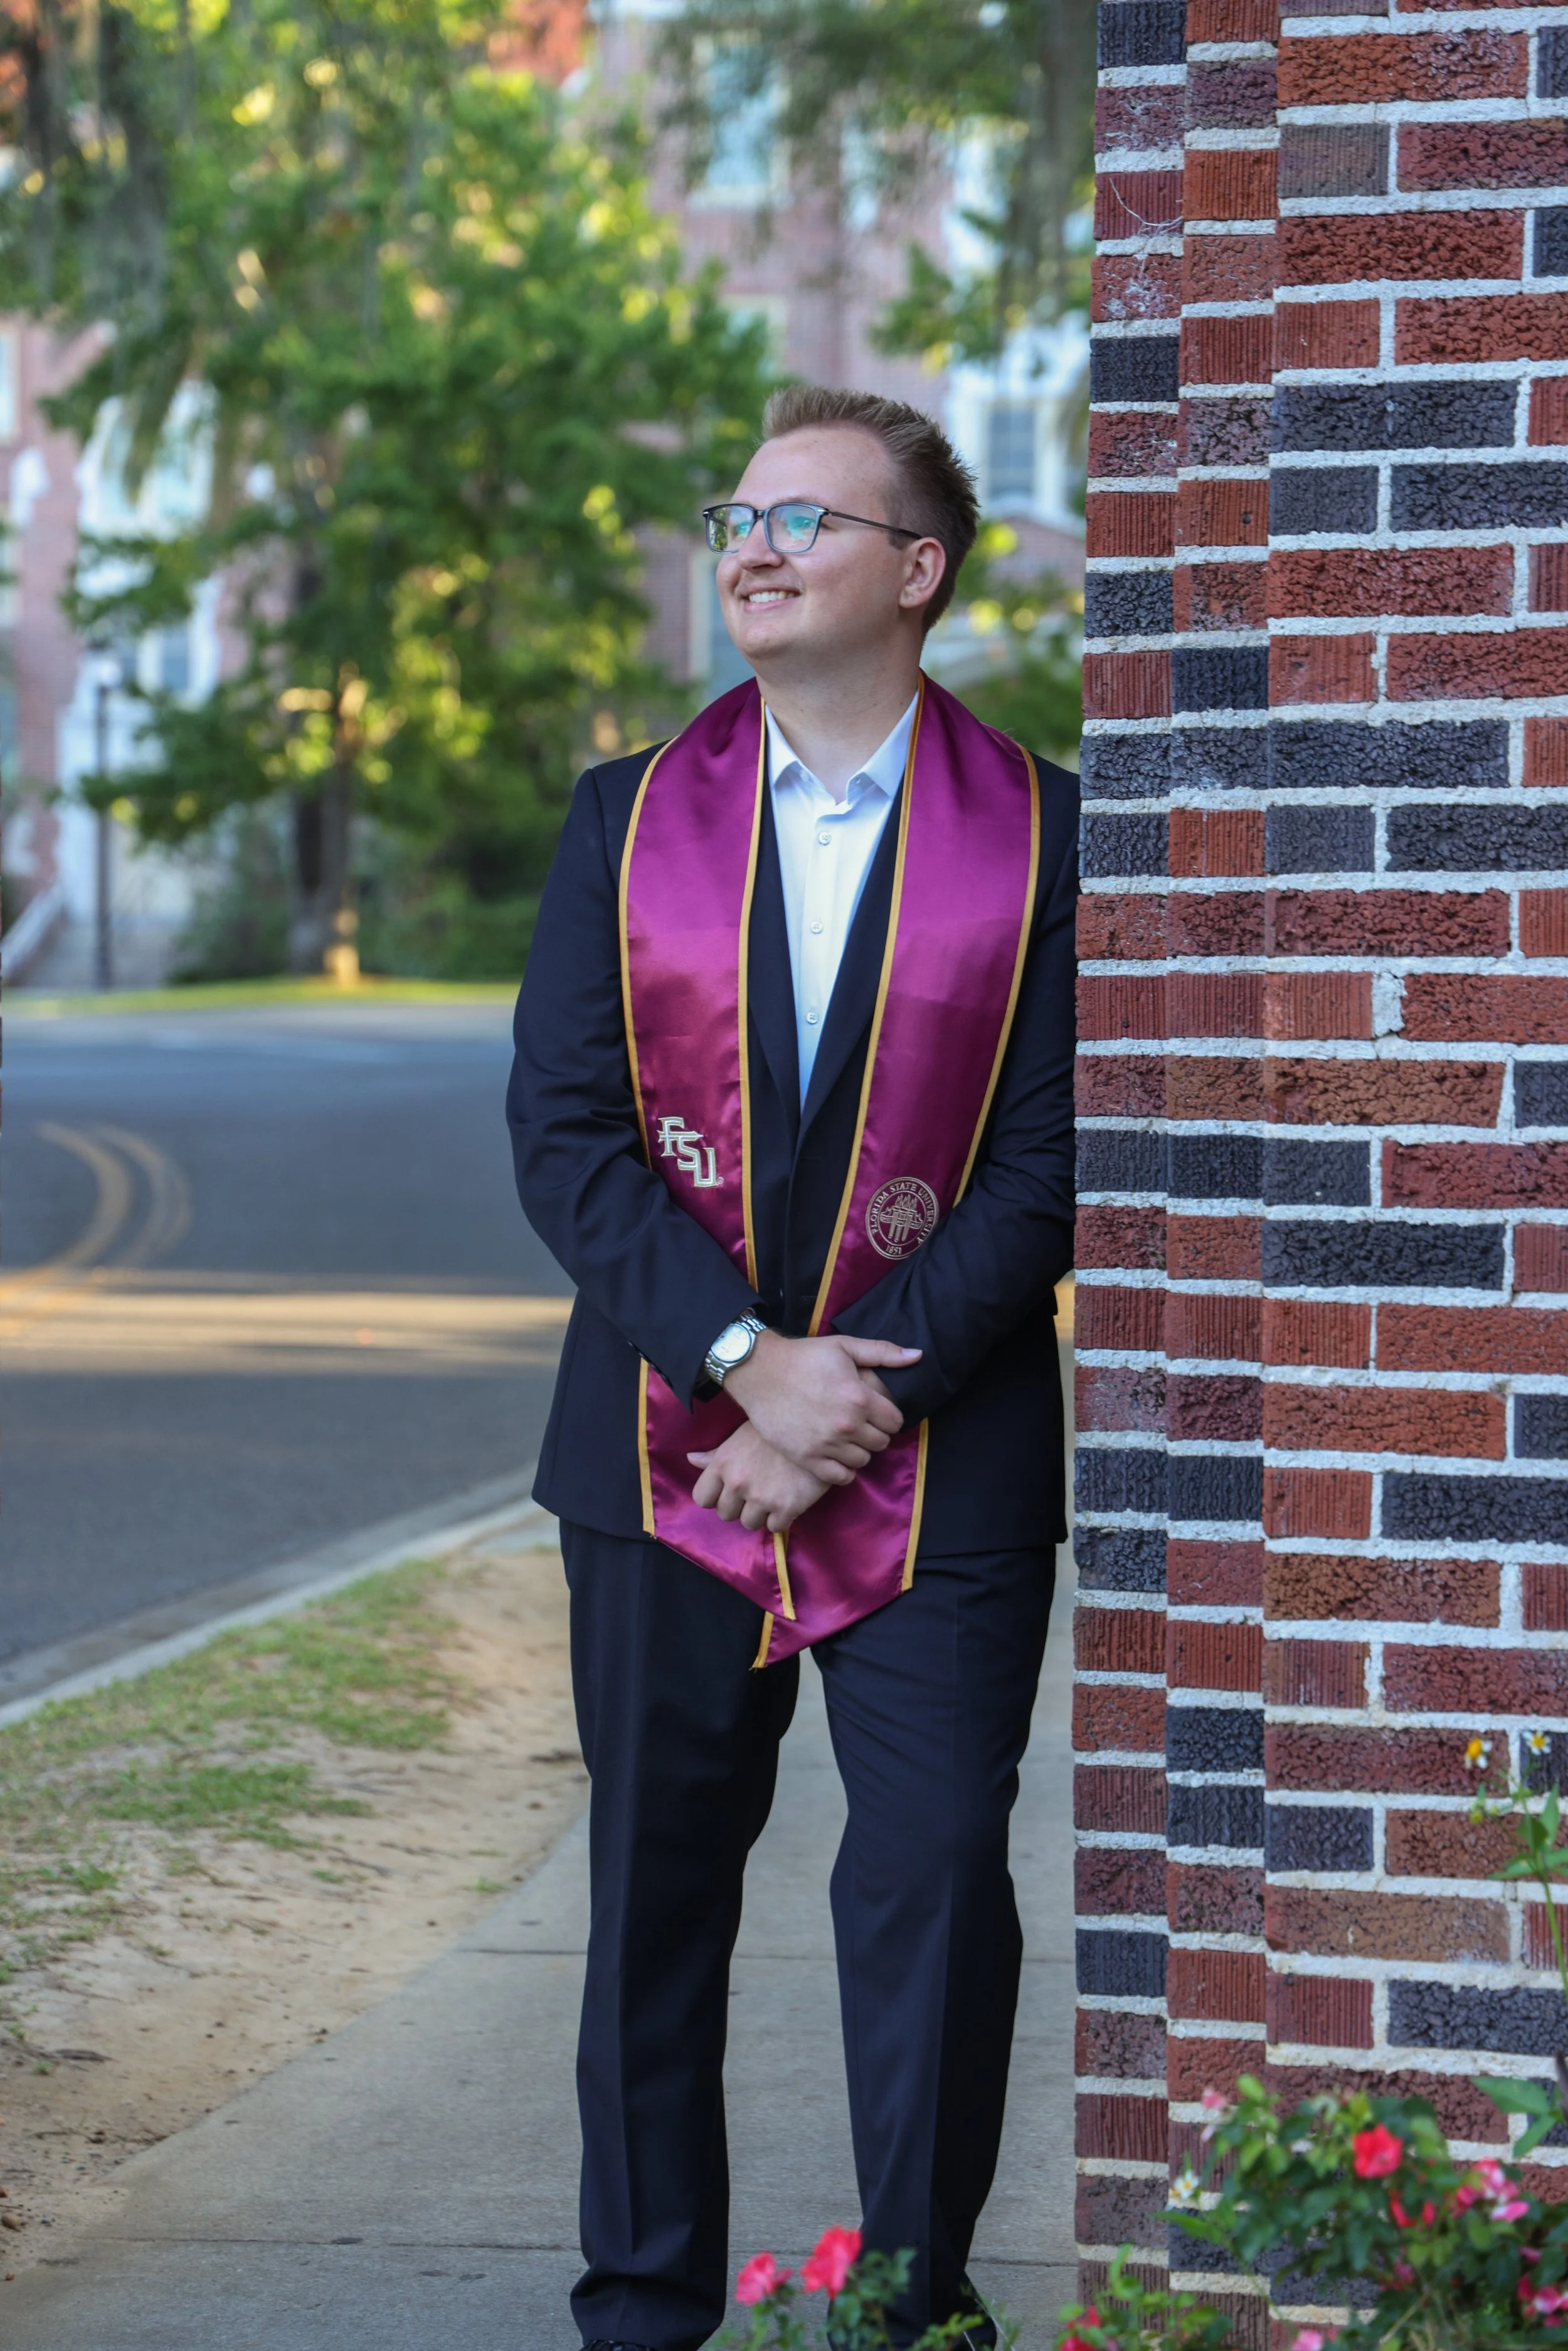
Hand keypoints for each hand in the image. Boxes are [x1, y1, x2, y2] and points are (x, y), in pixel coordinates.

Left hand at [689, 1424, 829, 1533]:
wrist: (817, 1430)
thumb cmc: (776, 1431)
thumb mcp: (742, 1436)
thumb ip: (717, 1454)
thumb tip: (692, 1460)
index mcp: (723, 1463)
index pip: (702, 1498)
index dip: (715, 1497)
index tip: (728, 1493)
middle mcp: (738, 1482)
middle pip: (725, 1514)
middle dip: (739, 1507)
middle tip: (756, 1492)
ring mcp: (761, 1497)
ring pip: (749, 1523)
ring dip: (760, 1514)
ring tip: (774, 1494)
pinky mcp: (785, 1508)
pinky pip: (775, 1527)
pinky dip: (782, 1518)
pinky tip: (790, 1500)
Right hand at [723, 1329, 920, 1483]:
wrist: (760, 1372)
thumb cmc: (803, 1357)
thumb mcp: (844, 1346)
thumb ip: (883, 1352)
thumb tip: (917, 1356)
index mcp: (860, 1398)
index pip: (895, 1421)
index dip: (888, 1416)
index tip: (875, 1411)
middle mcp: (847, 1425)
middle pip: (881, 1442)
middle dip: (874, 1432)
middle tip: (860, 1423)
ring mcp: (826, 1444)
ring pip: (863, 1460)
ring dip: (859, 1450)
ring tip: (846, 1437)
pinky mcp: (807, 1458)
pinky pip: (840, 1477)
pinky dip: (843, 1469)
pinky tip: (836, 1454)